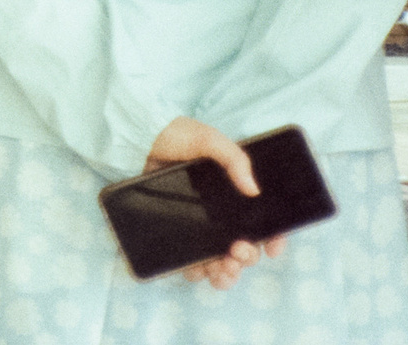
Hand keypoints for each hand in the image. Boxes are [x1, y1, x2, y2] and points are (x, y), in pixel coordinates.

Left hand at [144, 117, 288, 288]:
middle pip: (244, 246)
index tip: (272, 249)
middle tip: (237, 252)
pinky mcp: (176, 231)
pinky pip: (190, 260)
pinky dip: (198, 271)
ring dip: (227, 272)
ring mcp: (198, 224)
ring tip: (222, 270)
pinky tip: (199, 270)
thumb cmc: (174, 135)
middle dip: (247, 257)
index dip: (272, 238)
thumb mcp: (207, 140)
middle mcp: (220, 212)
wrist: (135, 139)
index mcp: (234, 192)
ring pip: (220, 259)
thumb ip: (234, 159)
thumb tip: (254, 190)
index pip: (261, 221)